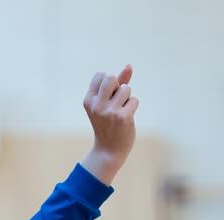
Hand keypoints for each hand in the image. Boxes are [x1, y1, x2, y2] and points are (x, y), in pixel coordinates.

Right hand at [81, 65, 138, 184]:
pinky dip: (133, 106)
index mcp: (88, 100)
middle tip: (116, 100)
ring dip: (127, 98)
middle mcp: (96, 105)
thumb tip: (129, 65)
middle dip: (118, 85)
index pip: (101, 75)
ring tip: (121, 111)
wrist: (109, 150)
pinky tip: (126, 118)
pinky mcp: (123, 118)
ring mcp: (109, 112)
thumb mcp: (108, 102)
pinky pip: (134, 100)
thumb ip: (118, 83)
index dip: (109, 83)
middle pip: (111, 77)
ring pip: (126, 89)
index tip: (107, 97)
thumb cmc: (108, 124)